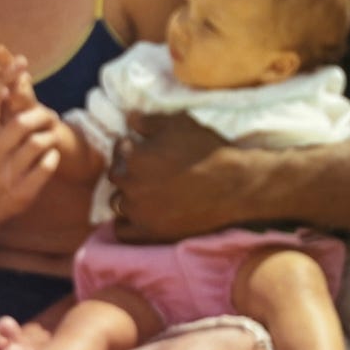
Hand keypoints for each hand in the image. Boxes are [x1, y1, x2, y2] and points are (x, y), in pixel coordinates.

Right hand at [0, 72, 60, 218]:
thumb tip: (9, 80)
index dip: (5, 79)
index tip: (21, 63)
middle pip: (20, 123)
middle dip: (42, 115)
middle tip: (51, 115)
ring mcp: (6, 175)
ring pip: (35, 144)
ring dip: (49, 136)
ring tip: (52, 135)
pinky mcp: (22, 193)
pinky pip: (45, 168)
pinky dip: (52, 158)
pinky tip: (52, 156)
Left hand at [107, 111, 237, 241]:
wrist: (233, 185)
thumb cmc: (208, 151)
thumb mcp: (180, 124)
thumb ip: (149, 121)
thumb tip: (129, 117)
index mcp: (135, 157)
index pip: (119, 147)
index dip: (130, 144)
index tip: (142, 146)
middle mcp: (131, 185)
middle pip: (115, 175)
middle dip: (127, 168)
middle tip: (146, 168)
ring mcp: (139, 211)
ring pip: (117, 202)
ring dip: (127, 195)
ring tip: (146, 191)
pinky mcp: (150, 232)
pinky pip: (123, 232)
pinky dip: (126, 223)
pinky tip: (140, 214)